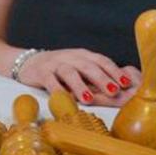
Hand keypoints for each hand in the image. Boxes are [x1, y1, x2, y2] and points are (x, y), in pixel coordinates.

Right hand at [17, 48, 140, 107]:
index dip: (114, 71)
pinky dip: (57, 89)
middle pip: (88, 66)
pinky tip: (63, 98)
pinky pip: (50, 80)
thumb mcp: (80, 68)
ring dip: (80, 85)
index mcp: (83, 55)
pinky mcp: (41, 72)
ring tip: (89, 99)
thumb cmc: (61, 70)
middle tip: (113, 91)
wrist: (29, 62)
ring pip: (70, 72)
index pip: (102, 61)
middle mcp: (71, 57)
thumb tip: (121, 89)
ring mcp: (55, 64)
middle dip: (102, 79)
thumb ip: (96, 76)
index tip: (126, 83)